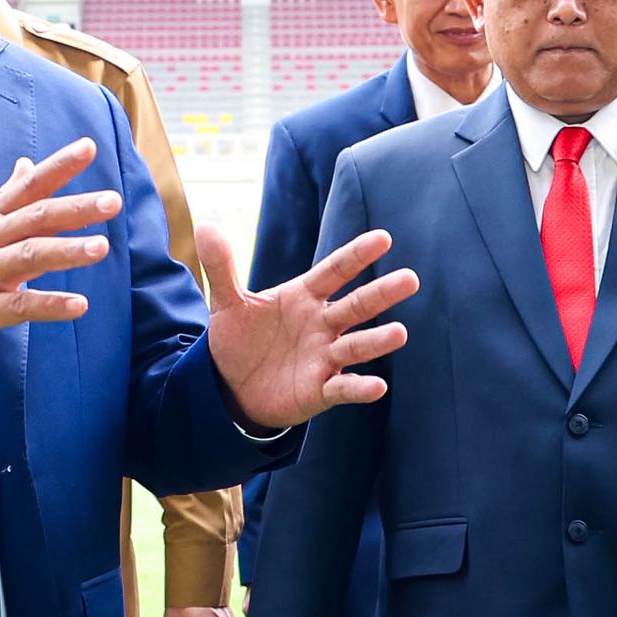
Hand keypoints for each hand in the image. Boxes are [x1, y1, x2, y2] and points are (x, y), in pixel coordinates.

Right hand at [0, 142, 126, 356]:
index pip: (27, 186)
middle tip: (112, 199)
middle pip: (34, 217)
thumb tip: (28, 163)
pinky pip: (17, 305)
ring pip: (28, 257)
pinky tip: (78, 305)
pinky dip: (49, 304)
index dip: (58, 166)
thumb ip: (6, 197)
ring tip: (102, 247)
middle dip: (75, 208)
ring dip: (66, 251)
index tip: (90, 147)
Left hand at [192, 222, 416, 429]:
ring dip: (376, 340)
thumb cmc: (240, 339)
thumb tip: (206, 226)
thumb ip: (222, 267)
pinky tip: (377, 387)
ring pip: (356, 346)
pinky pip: (343, 388)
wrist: (231, 387)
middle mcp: (322, 325)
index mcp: (304, 297)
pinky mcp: (320, 390)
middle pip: (356, 306)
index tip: (383, 237)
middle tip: (410, 279)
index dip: (356, 255)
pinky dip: (360, 388)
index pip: (334, 271)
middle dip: (381, 293)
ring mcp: (324, 357)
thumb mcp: (227, 303)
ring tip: (399, 333)